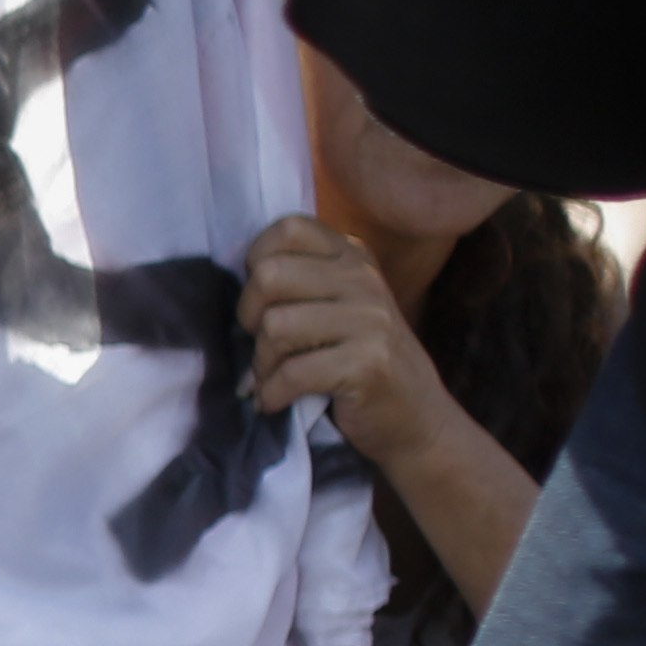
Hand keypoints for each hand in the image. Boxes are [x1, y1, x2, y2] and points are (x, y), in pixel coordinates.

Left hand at [241, 217, 453, 473]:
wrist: (415, 416)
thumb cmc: (358, 361)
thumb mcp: (336, 307)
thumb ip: (298, 282)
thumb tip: (230, 277)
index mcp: (352, 256)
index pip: (288, 229)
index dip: (257, 262)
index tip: (261, 299)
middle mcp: (364, 279)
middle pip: (269, 276)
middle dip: (249, 318)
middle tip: (263, 346)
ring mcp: (371, 319)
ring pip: (275, 325)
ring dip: (262, 363)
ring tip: (273, 378)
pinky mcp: (368, 362)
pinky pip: (292, 373)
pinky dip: (271, 394)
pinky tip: (276, 402)